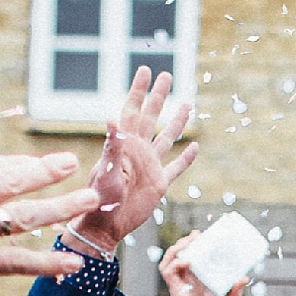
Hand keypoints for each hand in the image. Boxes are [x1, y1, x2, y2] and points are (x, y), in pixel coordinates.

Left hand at [68, 67, 198, 256]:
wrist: (106, 226)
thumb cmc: (101, 200)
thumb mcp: (107, 172)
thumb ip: (112, 146)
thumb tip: (112, 118)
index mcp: (125, 144)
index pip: (134, 110)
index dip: (139, 90)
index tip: (146, 69)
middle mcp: (138, 151)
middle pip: (152, 117)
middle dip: (159, 96)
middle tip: (166, 75)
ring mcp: (150, 166)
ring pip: (167, 138)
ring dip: (177, 122)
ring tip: (187, 104)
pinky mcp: (159, 184)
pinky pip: (176, 168)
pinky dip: (186, 159)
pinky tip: (195, 147)